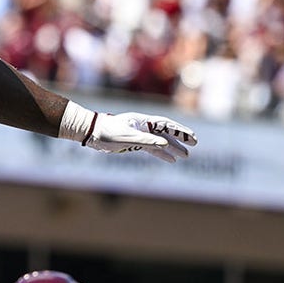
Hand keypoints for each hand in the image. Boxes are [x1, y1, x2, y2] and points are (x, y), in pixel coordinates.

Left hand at [60, 102, 197, 162]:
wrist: (90, 132)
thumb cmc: (106, 132)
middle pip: (165, 132)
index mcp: (142, 122)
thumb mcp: (127, 138)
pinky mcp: (132, 142)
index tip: (192, 137)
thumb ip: (146, 141)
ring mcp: (137, 134)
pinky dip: (161, 154)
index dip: (180, 131)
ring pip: (159, 142)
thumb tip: (165, 144)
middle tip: (194, 145)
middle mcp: (142, 126)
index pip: (166, 125)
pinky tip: (170, 160)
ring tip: (185, 156)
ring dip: (172, 148)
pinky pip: (150, 148)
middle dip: (180, 139)